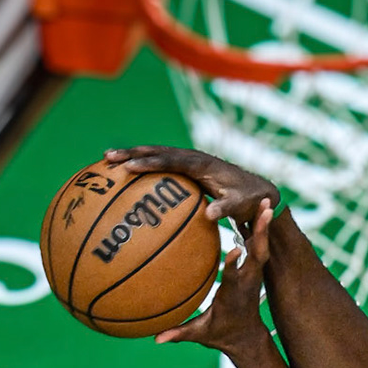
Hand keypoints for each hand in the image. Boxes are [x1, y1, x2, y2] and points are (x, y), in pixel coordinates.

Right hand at [104, 146, 278, 230]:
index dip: (150, 163)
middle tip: (108, 157)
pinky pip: (162, 164)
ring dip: (134, 155)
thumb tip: (210, 215)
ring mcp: (190, 162)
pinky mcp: (188, 169)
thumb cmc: (250, 200)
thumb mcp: (240, 205)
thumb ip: (226, 208)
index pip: (171, 161)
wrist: (259, 191)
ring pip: (157, 155)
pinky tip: (127, 174)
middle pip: (157, 152)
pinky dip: (144, 165)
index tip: (129, 167)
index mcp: (203, 163)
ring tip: (107, 159)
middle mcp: (194, 157)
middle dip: (132, 153)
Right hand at [157, 202, 273, 353]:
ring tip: (266, 200)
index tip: (235, 250)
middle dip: (261, 233)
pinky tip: (256, 205)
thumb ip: (180, 334)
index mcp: (235, 294)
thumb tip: (156, 340)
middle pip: (258, 254)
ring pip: (261, 245)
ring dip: (264, 223)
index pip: (234, 278)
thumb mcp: (201, 335)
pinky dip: (258, 225)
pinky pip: (257, 243)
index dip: (235, 265)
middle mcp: (248, 280)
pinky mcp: (254, 267)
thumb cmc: (221, 334)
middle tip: (265, 211)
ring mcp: (254, 273)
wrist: (247, 336)